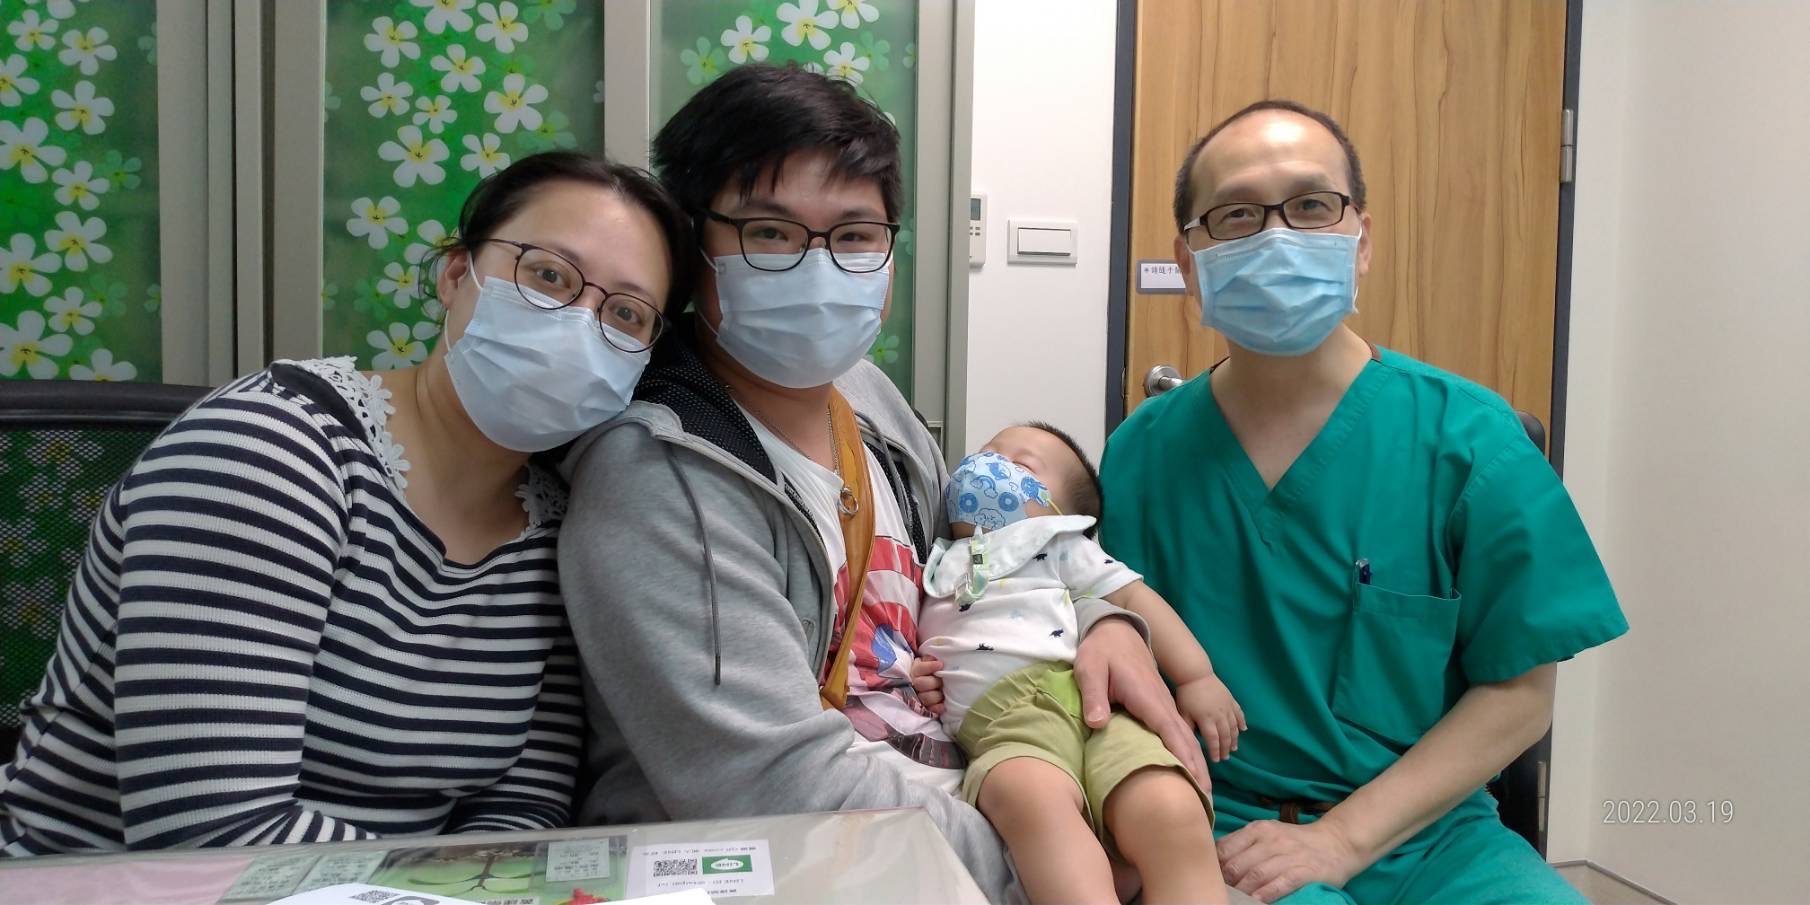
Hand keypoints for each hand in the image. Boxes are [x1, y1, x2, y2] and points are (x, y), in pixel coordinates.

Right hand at [910, 655, 945, 715]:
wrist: (935, 681)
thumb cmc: (935, 669)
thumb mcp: (931, 660)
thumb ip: (931, 658)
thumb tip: (936, 659)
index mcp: (916, 670)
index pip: (920, 669)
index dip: (930, 667)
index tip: (941, 664)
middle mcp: (915, 684)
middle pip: (921, 684)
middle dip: (934, 682)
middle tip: (942, 681)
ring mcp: (919, 696)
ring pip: (925, 698)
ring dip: (936, 695)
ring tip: (943, 692)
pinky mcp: (926, 707)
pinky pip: (930, 709)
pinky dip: (937, 708)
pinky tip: (943, 705)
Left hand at [1074, 617, 1209, 785]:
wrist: (1116, 630)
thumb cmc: (1101, 651)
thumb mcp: (1090, 669)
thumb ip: (1094, 696)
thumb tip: (1098, 724)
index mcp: (1147, 697)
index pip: (1170, 731)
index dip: (1182, 757)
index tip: (1194, 781)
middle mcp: (1162, 702)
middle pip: (1184, 739)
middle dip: (1197, 768)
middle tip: (1206, 799)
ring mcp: (1163, 704)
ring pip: (1184, 737)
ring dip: (1195, 762)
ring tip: (1202, 792)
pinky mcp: (1159, 705)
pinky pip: (1177, 732)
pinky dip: (1186, 751)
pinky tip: (1187, 768)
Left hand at [1175, 673, 1245, 762]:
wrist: (1196, 675)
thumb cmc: (1186, 694)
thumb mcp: (1183, 712)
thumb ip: (1188, 727)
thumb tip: (1191, 741)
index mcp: (1207, 719)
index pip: (1213, 740)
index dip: (1215, 751)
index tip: (1216, 760)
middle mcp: (1219, 715)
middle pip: (1225, 736)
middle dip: (1226, 748)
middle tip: (1225, 757)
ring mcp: (1227, 708)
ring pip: (1234, 727)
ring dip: (1235, 739)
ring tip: (1234, 748)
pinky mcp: (1231, 700)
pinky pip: (1239, 714)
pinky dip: (1242, 722)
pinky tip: (1243, 730)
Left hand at [1217, 819, 1363, 902]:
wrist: (1336, 843)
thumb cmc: (1295, 842)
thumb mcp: (1267, 834)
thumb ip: (1243, 844)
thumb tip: (1214, 860)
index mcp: (1258, 829)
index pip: (1225, 847)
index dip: (1213, 866)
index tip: (1209, 878)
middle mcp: (1271, 839)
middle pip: (1238, 864)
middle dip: (1225, 882)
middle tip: (1219, 894)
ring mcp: (1289, 855)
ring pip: (1256, 874)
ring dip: (1241, 890)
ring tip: (1233, 901)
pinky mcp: (1305, 871)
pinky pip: (1281, 883)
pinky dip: (1266, 894)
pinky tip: (1256, 901)